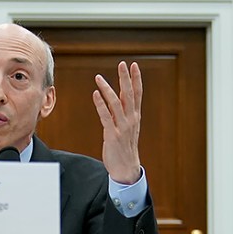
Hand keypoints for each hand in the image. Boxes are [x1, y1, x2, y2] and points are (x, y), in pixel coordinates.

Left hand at [93, 61, 142, 184]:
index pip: (137, 94)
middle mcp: (131, 120)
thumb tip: (118, 99)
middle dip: (125, 79)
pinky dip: (100, 104)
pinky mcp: (112, 135)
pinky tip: (95, 94)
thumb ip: (122, 113)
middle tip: (122, 64)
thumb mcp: (126, 128)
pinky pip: (106, 116)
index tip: (134, 65)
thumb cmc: (124, 149)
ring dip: (107, 89)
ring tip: (99, 77)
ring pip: (116, 103)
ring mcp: (122, 127)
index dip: (136, 79)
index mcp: (135, 117)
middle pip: (129, 95)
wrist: (126, 169)